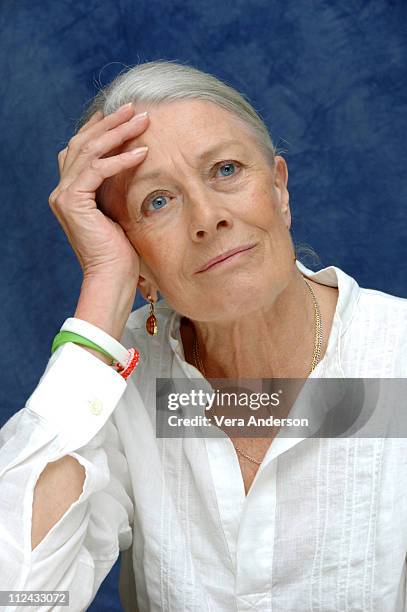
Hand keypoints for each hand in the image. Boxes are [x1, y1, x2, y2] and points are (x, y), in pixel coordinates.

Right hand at [49, 103, 149, 283]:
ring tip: (142, 120)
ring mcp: (63, 195)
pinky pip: (97, 170)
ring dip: (118, 132)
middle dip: (110, 123)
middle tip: (134, 108)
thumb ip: (116, 189)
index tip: (119, 114)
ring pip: (89, 151)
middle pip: (84, 143)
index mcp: (70, 193)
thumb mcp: (118, 212)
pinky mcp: (72, 202)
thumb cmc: (121, 251)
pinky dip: (120, 159)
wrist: (111, 277)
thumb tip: (134, 166)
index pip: (80, 150)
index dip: (98, 128)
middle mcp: (62, 191)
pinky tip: (142, 152)